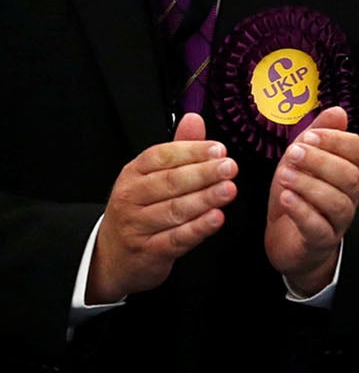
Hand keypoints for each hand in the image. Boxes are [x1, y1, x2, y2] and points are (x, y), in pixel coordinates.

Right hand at [86, 113, 235, 302]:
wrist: (114, 255)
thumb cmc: (140, 210)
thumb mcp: (152, 177)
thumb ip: (178, 149)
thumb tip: (194, 117)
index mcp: (134, 173)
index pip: (161, 156)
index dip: (192, 151)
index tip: (219, 149)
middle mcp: (131, 197)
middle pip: (169, 182)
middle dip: (203, 174)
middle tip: (229, 167)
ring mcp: (137, 225)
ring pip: (174, 210)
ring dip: (204, 199)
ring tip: (228, 190)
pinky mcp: (149, 251)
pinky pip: (176, 239)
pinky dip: (197, 229)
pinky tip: (216, 219)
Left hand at [264, 106, 358, 295]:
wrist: (289, 241)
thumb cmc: (297, 197)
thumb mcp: (301, 162)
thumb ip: (318, 136)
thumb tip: (338, 110)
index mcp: (347, 171)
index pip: (358, 151)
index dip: (336, 140)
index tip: (308, 135)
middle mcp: (349, 196)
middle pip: (350, 176)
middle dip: (321, 161)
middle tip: (292, 153)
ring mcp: (338, 220)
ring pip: (337, 202)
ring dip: (309, 185)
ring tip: (284, 176)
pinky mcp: (320, 241)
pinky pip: (318, 227)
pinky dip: (302, 210)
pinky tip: (285, 198)